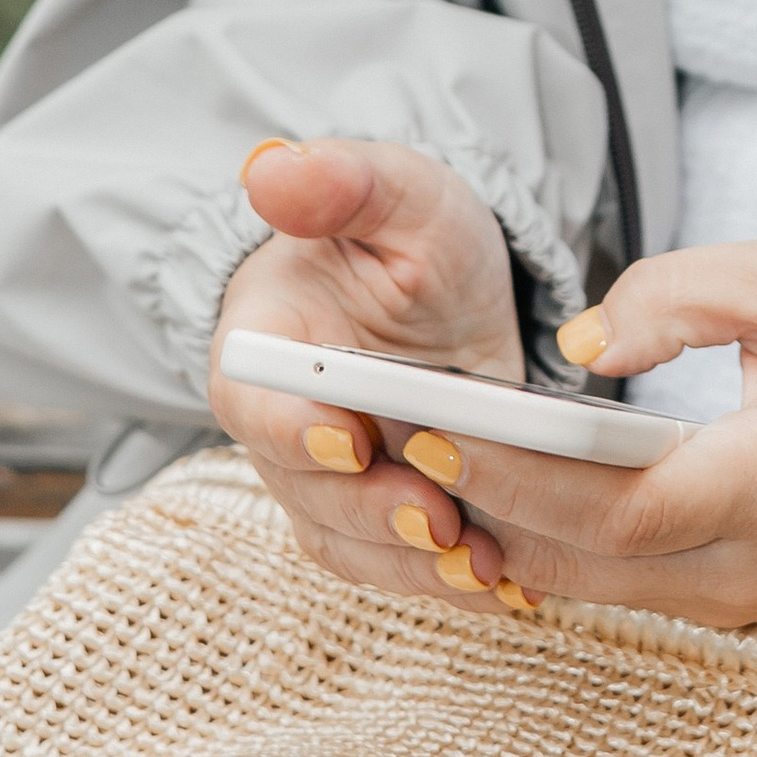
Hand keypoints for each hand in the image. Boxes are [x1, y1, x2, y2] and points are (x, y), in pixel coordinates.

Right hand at [212, 141, 532, 613]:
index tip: (347, 440)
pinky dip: (443, 583)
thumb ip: (342, 181)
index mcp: (261, 343)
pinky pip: (396, 563)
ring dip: (411, 565)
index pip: (250, 399)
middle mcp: (279, 424)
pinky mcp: (374, 515)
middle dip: (372, 513)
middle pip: (303, 489)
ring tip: (484, 569)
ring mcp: (323, 480)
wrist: (443, 288)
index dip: (290, 428)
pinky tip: (506, 588)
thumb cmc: (404, 233)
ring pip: (349, 542)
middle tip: (441, 519)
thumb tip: (272, 168)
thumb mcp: (395, 192)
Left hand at [289, 242, 756, 630]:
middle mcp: (744, 566)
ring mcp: (730, 601)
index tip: (441, 431)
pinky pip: (606, 583)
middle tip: (382, 437)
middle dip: (472, 501)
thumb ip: (681, 294)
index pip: (619, 508)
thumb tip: (580, 345)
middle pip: (577, 558)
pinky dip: (541, 538)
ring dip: (494, 524)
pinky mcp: (717, 606)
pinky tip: (483, 484)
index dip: (522, 477)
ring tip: (410, 453)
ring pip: (580, 580)